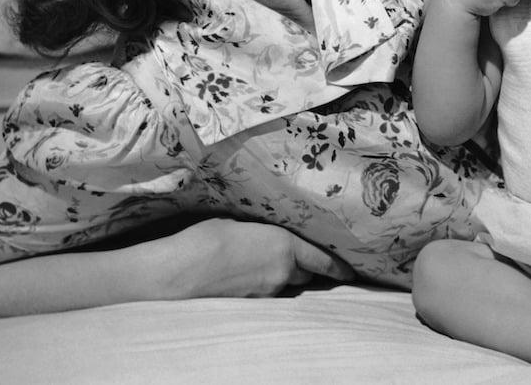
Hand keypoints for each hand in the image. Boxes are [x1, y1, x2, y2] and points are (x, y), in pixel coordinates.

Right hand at [155, 219, 354, 299]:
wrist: (181, 271)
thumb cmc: (207, 238)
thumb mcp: (239, 224)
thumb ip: (260, 233)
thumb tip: (260, 234)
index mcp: (284, 245)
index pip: (322, 259)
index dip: (337, 266)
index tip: (349, 271)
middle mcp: (282, 271)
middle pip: (302, 273)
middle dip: (299, 268)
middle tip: (287, 258)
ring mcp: (266, 292)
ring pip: (281, 286)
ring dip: (276, 278)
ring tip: (253, 266)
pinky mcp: (251, 306)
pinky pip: (264, 296)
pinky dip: (258, 288)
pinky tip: (240, 279)